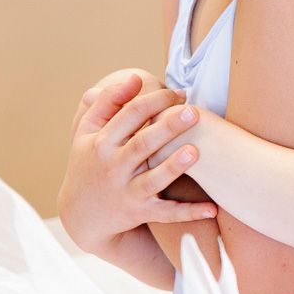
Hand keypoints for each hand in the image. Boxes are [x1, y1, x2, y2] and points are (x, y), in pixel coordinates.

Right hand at [58, 74, 211, 255]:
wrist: (81, 214)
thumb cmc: (91, 163)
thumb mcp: (87, 133)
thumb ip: (107, 103)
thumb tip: (134, 78)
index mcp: (101, 143)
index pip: (129, 115)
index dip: (155, 101)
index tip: (179, 93)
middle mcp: (113, 167)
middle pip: (142, 144)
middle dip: (167, 127)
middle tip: (193, 111)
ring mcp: (127, 192)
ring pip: (153, 179)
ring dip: (174, 166)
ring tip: (196, 151)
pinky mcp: (140, 213)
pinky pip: (167, 213)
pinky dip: (188, 212)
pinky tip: (212, 208)